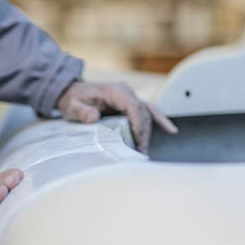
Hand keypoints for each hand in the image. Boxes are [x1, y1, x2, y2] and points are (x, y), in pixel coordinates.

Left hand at [56, 80, 177, 152]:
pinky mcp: (130, 106)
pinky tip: (172, 131)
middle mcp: (126, 93)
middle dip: (143, 134)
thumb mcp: (72, 106)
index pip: (134, 107)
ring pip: (146, 116)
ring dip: (146, 134)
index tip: (137, 142)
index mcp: (116, 92)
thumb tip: (94, 117)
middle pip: (143, 114)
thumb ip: (82, 111)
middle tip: (139, 153)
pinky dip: (160, 121)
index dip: (139, 125)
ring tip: (142, 152)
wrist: (72, 93)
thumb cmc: (73, 99)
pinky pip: (148, 113)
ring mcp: (129, 99)